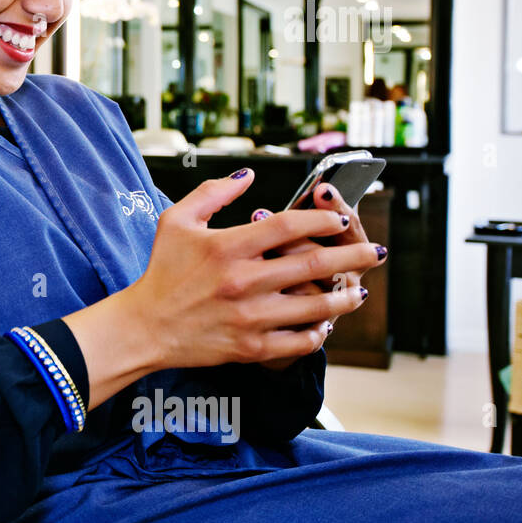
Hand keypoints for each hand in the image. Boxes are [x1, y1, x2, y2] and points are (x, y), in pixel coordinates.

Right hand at [120, 167, 381, 372]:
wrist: (144, 326)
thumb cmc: (161, 271)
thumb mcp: (177, 221)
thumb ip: (213, 192)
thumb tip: (249, 175)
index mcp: (228, 246)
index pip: (290, 226)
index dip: (323, 220)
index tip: (341, 221)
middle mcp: (243, 280)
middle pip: (315, 265)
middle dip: (354, 257)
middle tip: (377, 253)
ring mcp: (249, 316)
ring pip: (315, 307)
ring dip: (344, 299)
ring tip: (358, 292)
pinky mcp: (250, 347)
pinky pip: (298, 342)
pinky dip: (318, 334)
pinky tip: (325, 325)